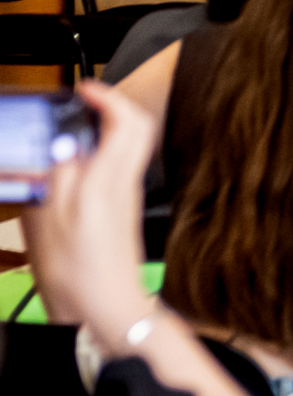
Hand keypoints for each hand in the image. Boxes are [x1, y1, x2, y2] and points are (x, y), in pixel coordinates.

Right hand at [24, 82, 155, 337]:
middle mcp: (125, 182)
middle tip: (84, 102)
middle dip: (114, 106)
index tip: (85, 89)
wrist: (106, 306)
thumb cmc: (80, 271)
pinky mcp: (122, 208)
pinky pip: (120, 166)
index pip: (128, 121)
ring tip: (76, 127)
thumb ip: (57, 174)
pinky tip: (78, 163)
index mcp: (110, 180)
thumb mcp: (52, 218)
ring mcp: (127, 195)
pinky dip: (103, 152)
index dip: (108, 97)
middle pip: (137, 128)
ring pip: (131, 146)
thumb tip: (62, 140)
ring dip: (109, 127)